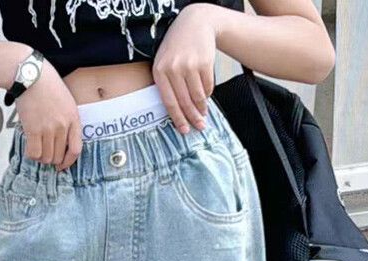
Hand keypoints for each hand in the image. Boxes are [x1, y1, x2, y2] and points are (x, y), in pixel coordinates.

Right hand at [16, 60, 82, 170]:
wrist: (30, 74)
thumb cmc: (47, 84)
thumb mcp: (66, 101)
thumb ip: (67, 120)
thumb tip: (60, 142)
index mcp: (73, 118)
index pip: (76, 150)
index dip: (68, 162)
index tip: (61, 165)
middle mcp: (62, 126)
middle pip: (58, 156)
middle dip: (51, 158)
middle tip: (44, 152)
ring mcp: (48, 128)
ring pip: (46, 157)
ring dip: (40, 156)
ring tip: (36, 146)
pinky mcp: (33, 129)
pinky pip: (34, 153)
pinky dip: (31, 153)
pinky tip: (29, 145)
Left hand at [152, 4, 221, 133]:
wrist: (194, 23)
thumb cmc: (177, 47)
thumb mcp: (164, 62)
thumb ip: (166, 84)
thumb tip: (177, 113)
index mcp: (160, 71)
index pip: (169, 102)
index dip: (178, 119)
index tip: (184, 130)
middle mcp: (174, 68)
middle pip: (185, 102)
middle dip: (193, 117)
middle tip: (200, 127)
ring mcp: (190, 64)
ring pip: (198, 96)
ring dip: (202, 108)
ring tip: (204, 114)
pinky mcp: (204, 62)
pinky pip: (208, 86)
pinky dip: (208, 93)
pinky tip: (206, 96)